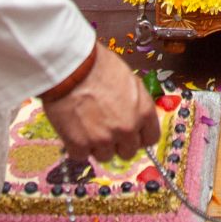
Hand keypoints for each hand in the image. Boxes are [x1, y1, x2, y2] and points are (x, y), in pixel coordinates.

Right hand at [41, 48, 162, 168]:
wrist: (70, 67)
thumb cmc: (98, 65)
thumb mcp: (129, 80)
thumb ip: (136, 104)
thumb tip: (134, 116)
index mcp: (143, 112)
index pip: (150, 138)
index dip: (139, 136)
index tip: (131, 134)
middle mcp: (127, 129)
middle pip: (128, 152)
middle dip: (118, 143)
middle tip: (105, 129)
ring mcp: (103, 139)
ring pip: (105, 156)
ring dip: (97, 145)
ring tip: (87, 125)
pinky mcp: (79, 145)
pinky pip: (81, 155)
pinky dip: (77, 146)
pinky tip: (73, 128)